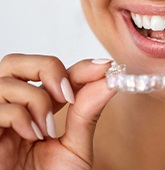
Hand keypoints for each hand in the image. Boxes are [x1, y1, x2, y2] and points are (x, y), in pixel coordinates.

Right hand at [0, 54, 114, 169]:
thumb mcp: (74, 147)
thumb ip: (87, 112)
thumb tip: (110, 79)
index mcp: (34, 110)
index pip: (53, 72)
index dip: (79, 66)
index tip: (105, 68)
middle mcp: (11, 109)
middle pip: (17, 62)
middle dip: (48, 68)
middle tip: (67, 94)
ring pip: (8, 79)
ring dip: (37, 99)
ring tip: (47, 128)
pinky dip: (20, 116)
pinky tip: (32, 136)